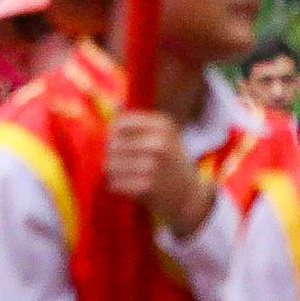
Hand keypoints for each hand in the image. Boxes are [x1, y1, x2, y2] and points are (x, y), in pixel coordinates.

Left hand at [103, 111, 215, 235]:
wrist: (189, 195)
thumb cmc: (168, 162)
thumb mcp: (162, 135)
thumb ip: (135, 123)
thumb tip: (111, 105)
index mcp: (163, 124)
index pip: (119, 123)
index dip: (112, 134)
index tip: (117, 144)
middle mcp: (160, 142)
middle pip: (113, 144)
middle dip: (110, 155)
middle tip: (116, 163)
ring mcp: (156, 164)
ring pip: (111, 164)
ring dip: (110, 171)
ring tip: (118, 174)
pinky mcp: (150, 186)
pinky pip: (116, 182)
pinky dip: (115, 186)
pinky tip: (120, 186)